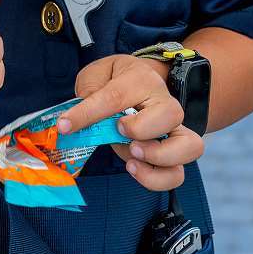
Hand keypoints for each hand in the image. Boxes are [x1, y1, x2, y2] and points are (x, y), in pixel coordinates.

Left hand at [58, 53, 204, 189]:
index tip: (64, 126)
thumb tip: (78, 118)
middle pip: (169, 115)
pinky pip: (178, 173)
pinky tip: (135, 169)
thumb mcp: (97, 75)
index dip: (86, 114)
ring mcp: (174, 128)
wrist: (142, 82)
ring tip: (132, 155)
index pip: (114, 97)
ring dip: (158, 156)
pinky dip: (158, 178)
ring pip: (188, 146)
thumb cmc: (116, 80)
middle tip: (119, 131)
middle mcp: (164, 102)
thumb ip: (88, 92)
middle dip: (141, 129)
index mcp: (139, 78)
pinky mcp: (175, 152)